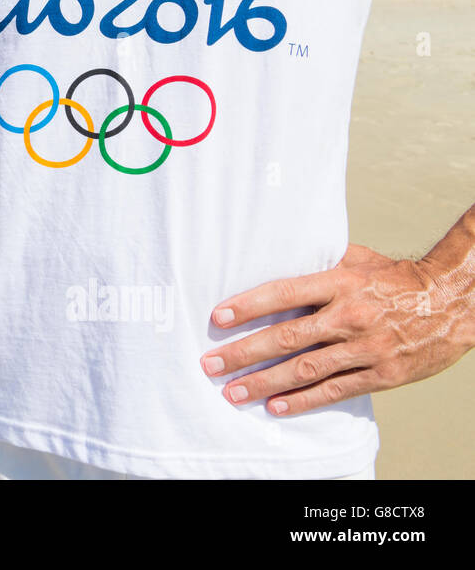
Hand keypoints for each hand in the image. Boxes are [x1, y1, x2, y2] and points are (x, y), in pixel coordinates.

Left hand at [200, 243, 474, 414]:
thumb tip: (273, 253)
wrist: (452, 302)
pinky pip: (336, 390)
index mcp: (341, 282)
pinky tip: (277, 407)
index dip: (249, 306)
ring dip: (264, 383)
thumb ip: (318, 261)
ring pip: (306, 369)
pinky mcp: (383, 374)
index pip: (285, 293)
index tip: (217, 317)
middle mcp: (350, 315)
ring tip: (233, 393)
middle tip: (210, 364)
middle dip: (243, 353)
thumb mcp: (357, 259)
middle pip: (287, 337)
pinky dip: (304, 401)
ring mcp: (366, 347)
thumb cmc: (396, 278)